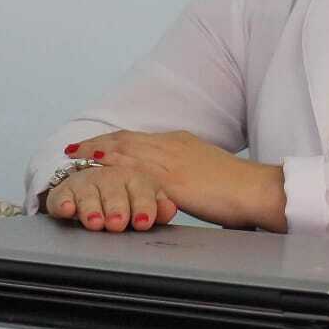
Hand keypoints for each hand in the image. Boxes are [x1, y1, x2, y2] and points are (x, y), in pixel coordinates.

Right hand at [43, 165, 178, 231]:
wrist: (95, 184)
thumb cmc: (125, 196)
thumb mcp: (147, 201)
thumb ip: (159, 206)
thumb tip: (170, 209)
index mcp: (134, 177)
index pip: (141, 187)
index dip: (143, 204)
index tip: (144, 221)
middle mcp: (109, 178)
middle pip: (113, 189)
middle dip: (116, 206)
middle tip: (117, 223)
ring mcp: (86, 183)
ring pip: (88, 193)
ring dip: (91, 207)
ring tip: (94, 222)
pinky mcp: (64, 192)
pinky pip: (60, 195)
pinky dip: (63, 202)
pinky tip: (67, 209)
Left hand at [65, 130, 287, 231]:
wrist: (256, 190)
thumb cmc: (237, 188)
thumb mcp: (206, 172)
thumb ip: (185, 173)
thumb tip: (174, 182)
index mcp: (179, 143)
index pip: (137, 138)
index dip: (112, 141)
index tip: (93, 145)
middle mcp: (171, 146)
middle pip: (125, 141)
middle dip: (97, 144)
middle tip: (72, 149)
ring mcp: (169, 161)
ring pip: (125, 151)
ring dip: (98, 153)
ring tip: (74, 157)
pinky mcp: (170, 180)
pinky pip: (133, 172)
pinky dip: (113, 170)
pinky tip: (97, 172)